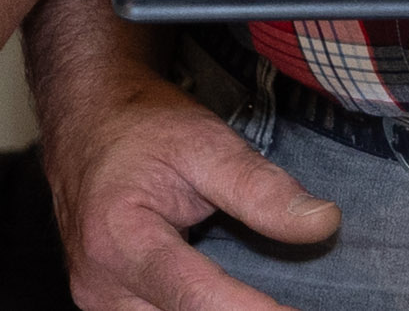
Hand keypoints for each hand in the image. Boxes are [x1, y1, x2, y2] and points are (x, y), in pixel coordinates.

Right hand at [43, 62, 336, 310]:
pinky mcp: (111, 307)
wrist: (85, 118)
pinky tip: (237, 300)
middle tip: (301, 302)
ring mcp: (102, 302)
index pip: (197, 299)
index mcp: (118, 238)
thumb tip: (323, 223)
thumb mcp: (204, 142)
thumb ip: (260, 188)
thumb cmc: (140, 126)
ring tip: (269, 299)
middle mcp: (101, 284)